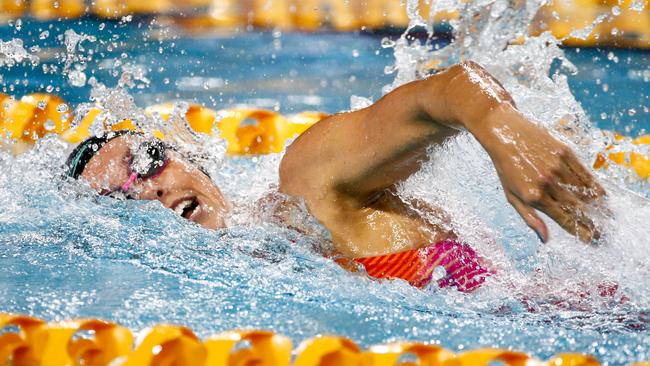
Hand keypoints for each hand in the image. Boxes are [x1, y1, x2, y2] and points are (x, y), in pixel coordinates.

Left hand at [482, 105, 605, 242]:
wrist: (503, 133)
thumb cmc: (505, 167)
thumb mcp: (512, 196)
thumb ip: (530, 218)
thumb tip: (545, 239)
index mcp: (534, 197)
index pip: (564, 219)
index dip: (580, 231)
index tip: (591, 239)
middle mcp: (547, 183)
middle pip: (578, 208)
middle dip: (592, 222)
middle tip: (602, 231)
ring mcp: (557, 166)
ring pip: (584, 190)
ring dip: (597, 205)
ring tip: (606, 214)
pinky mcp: (564, 151)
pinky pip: (585, 172)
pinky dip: (594, 185)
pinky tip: (601, 194)